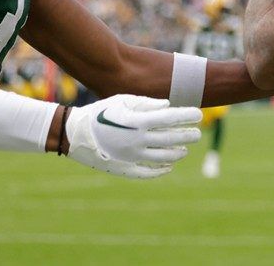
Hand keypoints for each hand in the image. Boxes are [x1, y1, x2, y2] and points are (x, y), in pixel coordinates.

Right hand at [65, 95, 201, 177]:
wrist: (74, 133)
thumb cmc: (100, 112)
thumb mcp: (122, 101)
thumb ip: (147, 103)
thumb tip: (168, 106)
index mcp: (137, 122)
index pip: (170, 119)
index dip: (187, 117)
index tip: (199, 115)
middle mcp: (136, 141)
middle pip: (171, 139)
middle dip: (188, 136)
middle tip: (197, 134)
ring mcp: (131, 157)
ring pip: (163, 158)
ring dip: (177, 154)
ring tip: (184, 149)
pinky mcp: (124, 169)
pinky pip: (147, 173)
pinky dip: (161, 171)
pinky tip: (169, 167)